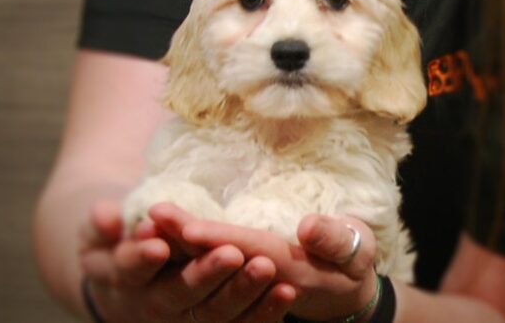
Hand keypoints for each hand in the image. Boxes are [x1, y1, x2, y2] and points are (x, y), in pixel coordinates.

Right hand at [79, 201, 295, 321]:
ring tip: (266, 268)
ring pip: (211, 315)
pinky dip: (262, 312)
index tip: (158, 245)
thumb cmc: (117, 242)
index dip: (141, 259)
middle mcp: (152, 305)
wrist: (130, 275)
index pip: (129, 270)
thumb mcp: (98, 231)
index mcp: (122, 277)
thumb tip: (106, 217)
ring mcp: (182, 319)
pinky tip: (286, 292)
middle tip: (231, 254)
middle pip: (177, 295)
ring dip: (241, 293)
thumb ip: (100, 222)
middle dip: (205, 275)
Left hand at [151, 204, 378, 321]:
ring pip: (207, 264)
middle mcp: (262, 277)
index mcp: (291, 268)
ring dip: (178, 245)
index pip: (248, 251)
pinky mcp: (243, 277)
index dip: (218, 240)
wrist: (345, 290)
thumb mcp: (357, 249)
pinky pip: (209, 268)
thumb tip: (307, 227)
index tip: (187, 226)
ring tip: (148, 221)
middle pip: (217, 258)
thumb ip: (335, 240)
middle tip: (152, 214)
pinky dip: (187, 252)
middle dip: (184, 238)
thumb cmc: (354, 260)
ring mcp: (249, 280)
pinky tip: (164, 236)